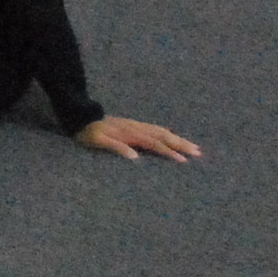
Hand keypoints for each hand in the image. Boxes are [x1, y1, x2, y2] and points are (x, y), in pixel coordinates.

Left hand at [74, 115, 198, 160]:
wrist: (78, 115)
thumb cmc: (87, 132)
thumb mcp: (97, 141)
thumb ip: (116, 147)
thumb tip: (135, 157)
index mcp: (130, 133)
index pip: (154, 144)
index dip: (169, 152)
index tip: (184, 161)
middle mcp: (136, 128)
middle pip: (162, 136)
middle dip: (180, 144)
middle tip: (198, 153)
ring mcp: (135, 125)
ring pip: (160, 131)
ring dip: (176, 138)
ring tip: (192, 146)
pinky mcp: (132, 125)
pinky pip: (153, 128)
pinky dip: (165, 132)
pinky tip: (170, 135)